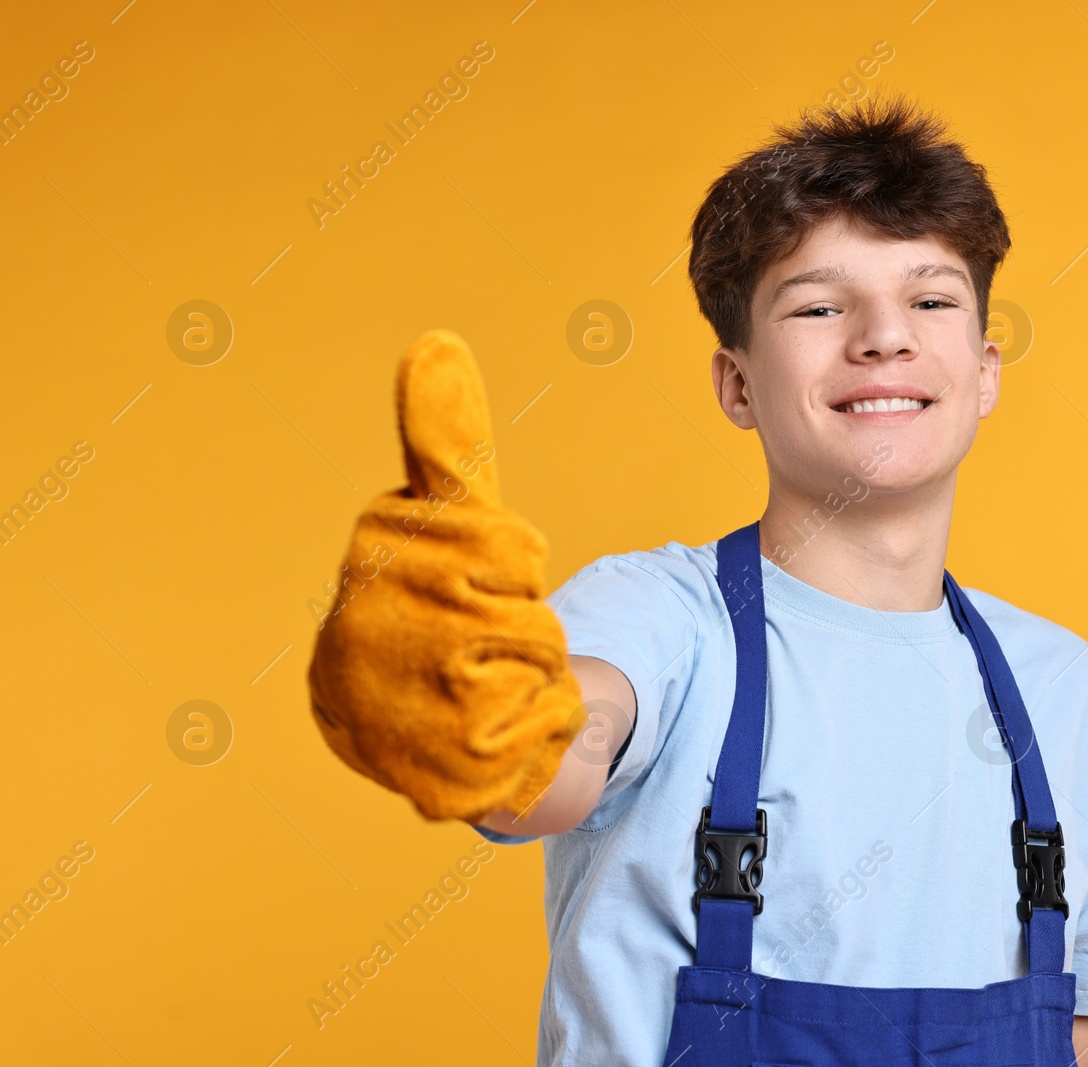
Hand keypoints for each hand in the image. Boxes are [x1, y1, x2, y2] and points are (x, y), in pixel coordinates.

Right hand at [307, 329, 584, 822]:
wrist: (472, 743)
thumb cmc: (463, 615)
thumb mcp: (456, 520)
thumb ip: (444, 440)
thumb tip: (436, 339)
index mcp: (362, 578)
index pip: (478, 533)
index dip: (504, 551)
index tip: (492, 569)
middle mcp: (355, 649)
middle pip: (506, 589)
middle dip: (523, 604)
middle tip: (496, 625)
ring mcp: (394, 718)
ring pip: (527, 649)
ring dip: (537, 660)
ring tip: (498, 675)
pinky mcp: (441, 780)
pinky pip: (537, 716)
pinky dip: (546, 716)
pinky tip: (509, 724)